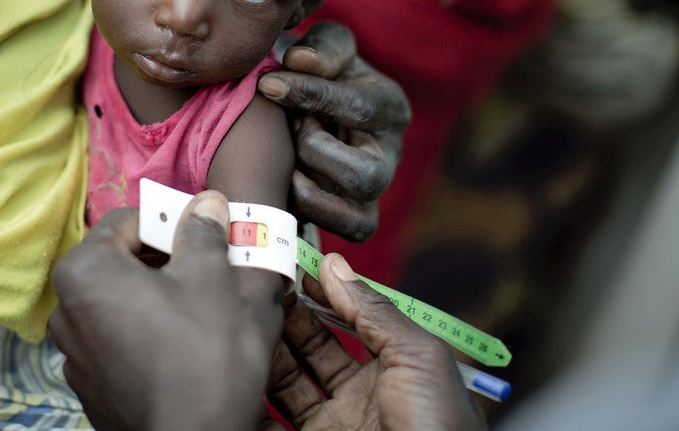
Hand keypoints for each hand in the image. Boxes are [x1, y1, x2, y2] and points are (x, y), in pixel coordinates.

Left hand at [49, 192, 283, 430]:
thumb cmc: (203, 355)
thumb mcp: (215, 276)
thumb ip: (204, 232)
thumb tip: (205, 204)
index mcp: (84, 271)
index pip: (128, 220)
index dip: (173, 219)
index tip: (208, 234)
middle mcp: (65, 310)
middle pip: (123, 262)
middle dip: (170, 259)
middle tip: (215, 269)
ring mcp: (75, 355)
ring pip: (126, 303)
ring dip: (164, 296)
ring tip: (208, 308)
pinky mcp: (93, 388)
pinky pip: (123, 341)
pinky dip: (152, 332)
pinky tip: (189, 347)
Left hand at [259, 21, 409, 241]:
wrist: (313, 106)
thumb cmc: (319, 73)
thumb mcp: (324, 49)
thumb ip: (320, 50)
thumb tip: (298, 61)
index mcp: (390, 106)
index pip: (358, 109)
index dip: (309, 96)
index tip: (267, 84)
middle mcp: (391, 152)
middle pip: (365, 173)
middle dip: (314, 151)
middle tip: (288, 128)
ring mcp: (376, 188)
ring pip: (358, 211)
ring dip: (309, 186)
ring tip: (286, 157)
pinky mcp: (360, 215)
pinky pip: (350, 230)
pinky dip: (313, 212)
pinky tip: (286, 182)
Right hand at [265, 254, 485, 430]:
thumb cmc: (441, 428)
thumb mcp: (419, 357)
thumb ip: (373, 310)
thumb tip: (335, 264)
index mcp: (392, 369)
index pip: (346, 320)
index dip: (318, 292)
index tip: (288, 263)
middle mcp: (359, 396)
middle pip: (310, 348)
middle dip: (285, 317)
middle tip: (259, 288)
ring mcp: (332, 426)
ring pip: (285, 382)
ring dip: (266, 352)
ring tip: (245, 321)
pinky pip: (270, 422)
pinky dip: (251, 402)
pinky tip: (238, 375)